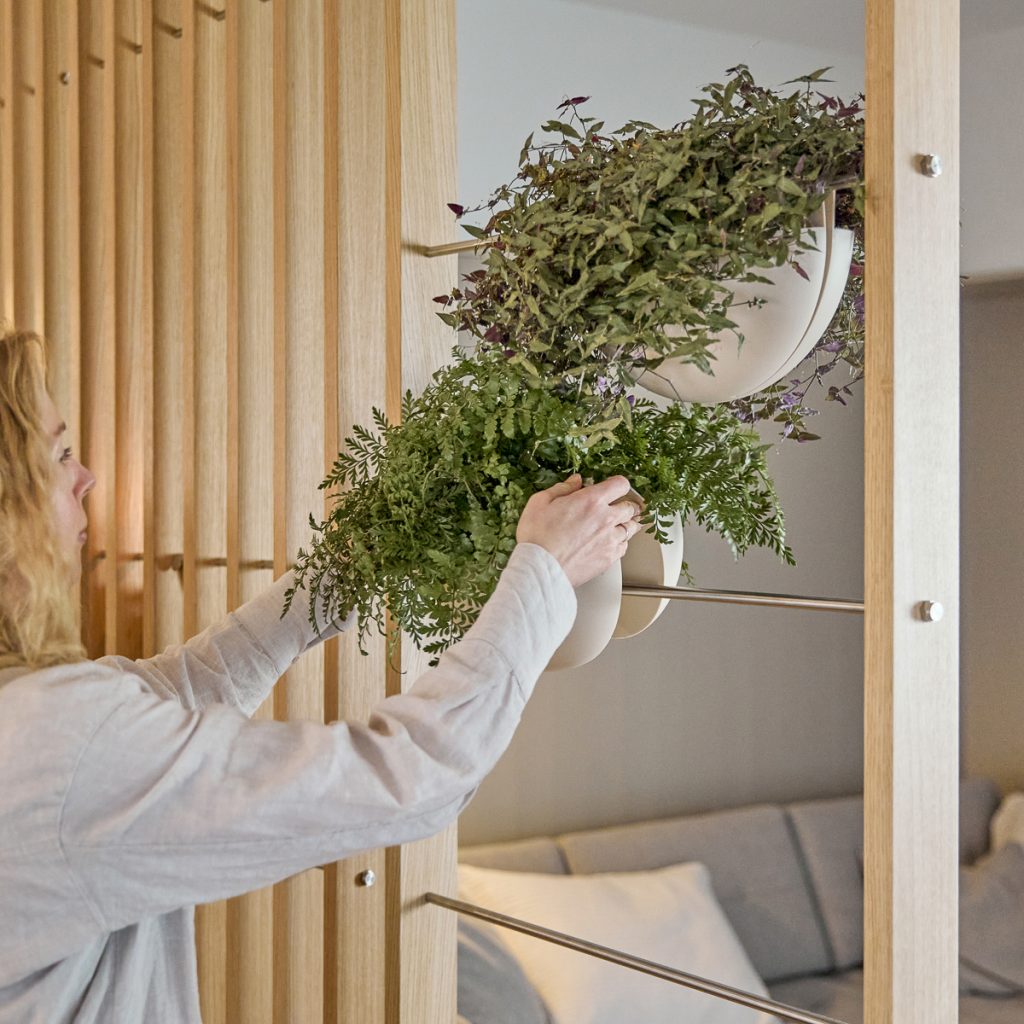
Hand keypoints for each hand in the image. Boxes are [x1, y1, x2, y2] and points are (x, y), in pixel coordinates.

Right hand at [515, 474, 643, 587]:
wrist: (540, 569)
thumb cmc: (537, 538)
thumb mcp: (540, 502)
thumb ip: (562, 488)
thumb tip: (575, 481)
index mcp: (591, 500)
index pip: (620, 484)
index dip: (618, 484)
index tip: (613, 487)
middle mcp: (606, 519)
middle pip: (631, 507)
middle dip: (626, 504)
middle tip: (620, 505)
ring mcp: (610, 540)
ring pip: (631, 527)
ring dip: (626, 523)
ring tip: (619, 523)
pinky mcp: (609, 558)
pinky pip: (625, 547)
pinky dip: (621, 542)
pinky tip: (612, 541)